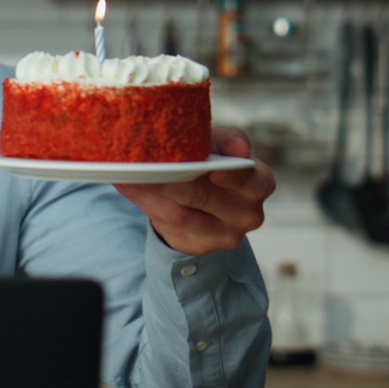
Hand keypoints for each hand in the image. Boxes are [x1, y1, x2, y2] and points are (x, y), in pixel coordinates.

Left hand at [115, 126, 273, 255]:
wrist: (202, 199)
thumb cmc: (214, 162)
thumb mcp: (221, 145)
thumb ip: (227, 141)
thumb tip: (239, 148)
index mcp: (259, 184)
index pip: (249, 180)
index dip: (231, 177)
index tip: (211, 171)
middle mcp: (247, 215)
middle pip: (203, 196)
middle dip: (171, 179)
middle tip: (146, 164)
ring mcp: (223, 235)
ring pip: (179, 214)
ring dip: (149, 192)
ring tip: (129, 174)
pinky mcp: (198, 246)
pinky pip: (166, 225)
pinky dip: (144, 203)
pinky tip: (129, 187)